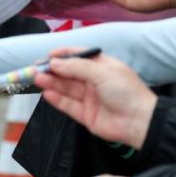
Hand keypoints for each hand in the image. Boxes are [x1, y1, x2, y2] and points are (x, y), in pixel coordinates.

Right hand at [34, 49, 156, 147]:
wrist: (139, 122)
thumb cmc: (126, 91)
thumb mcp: (102, 72)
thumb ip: (76, 67)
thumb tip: (55, 62)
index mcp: (102, 66)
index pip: (79, 56)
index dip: (63, 55)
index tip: (48, 55)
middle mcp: (95, 80)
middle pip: (69, 73)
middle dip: (53, 70)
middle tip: (36, 69)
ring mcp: (90, 98)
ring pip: (66, 88)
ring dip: (52, 83)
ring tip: (37, 79)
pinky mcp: (86, 114)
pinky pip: (68, 105)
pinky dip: (57, 99)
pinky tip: (47, 93)